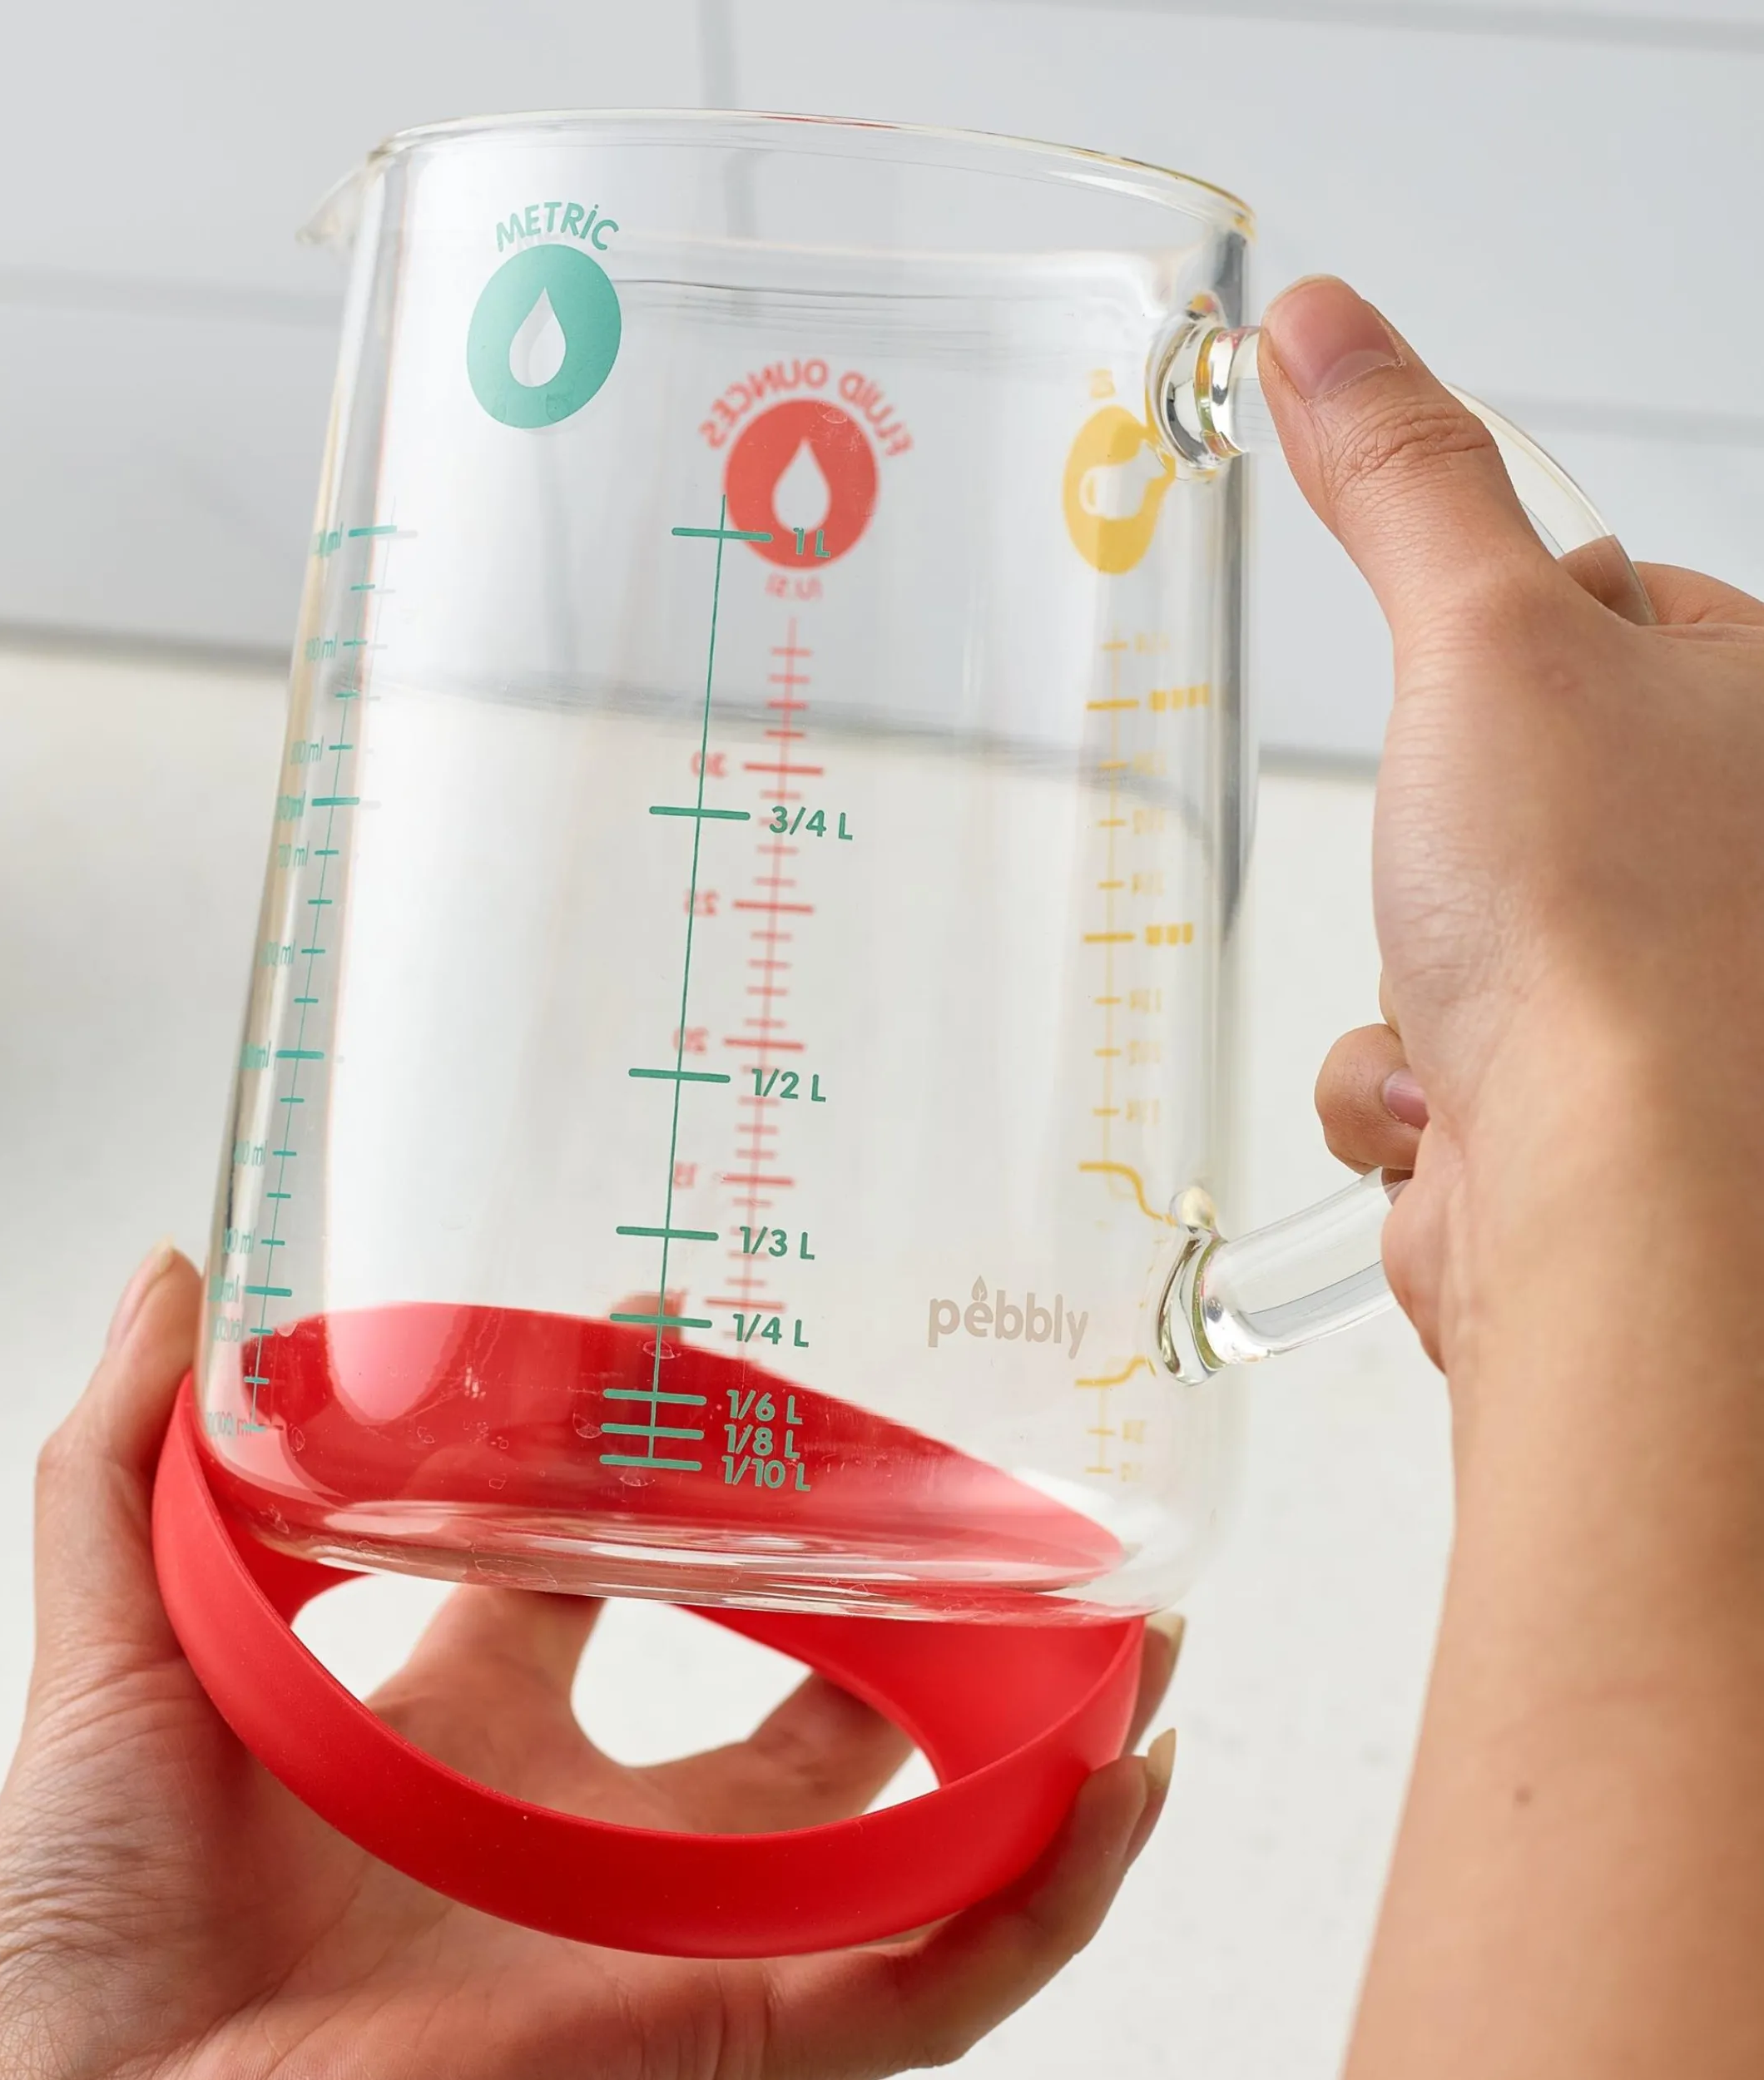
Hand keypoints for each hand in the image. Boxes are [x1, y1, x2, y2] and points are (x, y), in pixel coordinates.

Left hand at [0, 1245, 1178, 2079]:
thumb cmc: (89, 1945)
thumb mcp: (119, 1657)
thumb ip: (124, 1464)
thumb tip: (175, 1274)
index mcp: (461, 1734)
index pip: (597, 1580)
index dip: (655, 1465)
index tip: (694, 1334)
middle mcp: (586, 1834)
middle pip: (789, 1718)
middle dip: (883, 1611)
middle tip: (957, 1494)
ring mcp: (675, 1937)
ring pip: (907, 1845)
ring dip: (1030, 1735)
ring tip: (1126, 1620)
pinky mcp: (733, 2038)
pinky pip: (937, 1976)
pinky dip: (1049, 1891)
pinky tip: (1116, 1775)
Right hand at [1264, 278, 1763, 1366]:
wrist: (1620, 1194)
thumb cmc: (1610, 928)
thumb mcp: (1485, 637)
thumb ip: (1404, 482)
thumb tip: (1326, 329)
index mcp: (1758, 713)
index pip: (1604, 603)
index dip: (1498, 633)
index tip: (1473, 665)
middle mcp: (1725, 855)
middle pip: (1496, 780)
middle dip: (1434, 838)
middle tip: (1470, 857)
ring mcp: (1650, 992)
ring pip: (1441, 934)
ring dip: (1403, 974)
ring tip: (1467, 1002)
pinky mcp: (1568, 1108)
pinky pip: (1418, 1058)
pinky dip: (1395, 1080)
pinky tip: (1449, 1099)